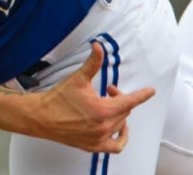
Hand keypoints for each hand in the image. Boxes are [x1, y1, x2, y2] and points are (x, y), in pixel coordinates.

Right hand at [27, 42, 154, 152]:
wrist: (41, 117)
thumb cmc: (58, 98)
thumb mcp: (78, 78)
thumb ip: (93, 63)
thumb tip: (98, 46)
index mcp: (103, 110)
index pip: (130, 101)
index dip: (142, 95)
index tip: (151, 91)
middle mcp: (104, 126)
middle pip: (124, 111)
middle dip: (120, 98)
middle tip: (109, 90)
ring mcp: (98, 138)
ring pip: (120, 126)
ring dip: (119, 114)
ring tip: (110, 106)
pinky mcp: (92, 146)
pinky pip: (115, 147)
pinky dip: (120, 139)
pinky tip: (119, 131)